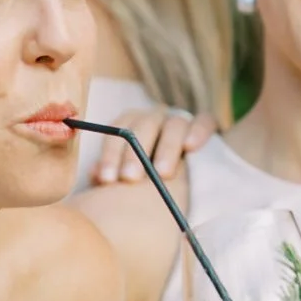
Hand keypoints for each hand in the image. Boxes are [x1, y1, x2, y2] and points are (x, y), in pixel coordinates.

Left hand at [90, 105, 216, 185]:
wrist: (186, 179)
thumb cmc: (146, 182)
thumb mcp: (128, 180)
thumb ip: (111, 176)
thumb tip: (94, 173)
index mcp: (131, 126)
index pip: (118, 132)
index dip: (111, 155)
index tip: (107, 180)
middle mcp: (154, 119)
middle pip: (143, 126)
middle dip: (135, 153)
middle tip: (130, 179)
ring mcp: (180, 120)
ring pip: (174, 125)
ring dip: (166, 148)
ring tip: (162, 173)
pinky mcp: (205, 125)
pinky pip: (204, 121)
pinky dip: (198, 130)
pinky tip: (191, 147)